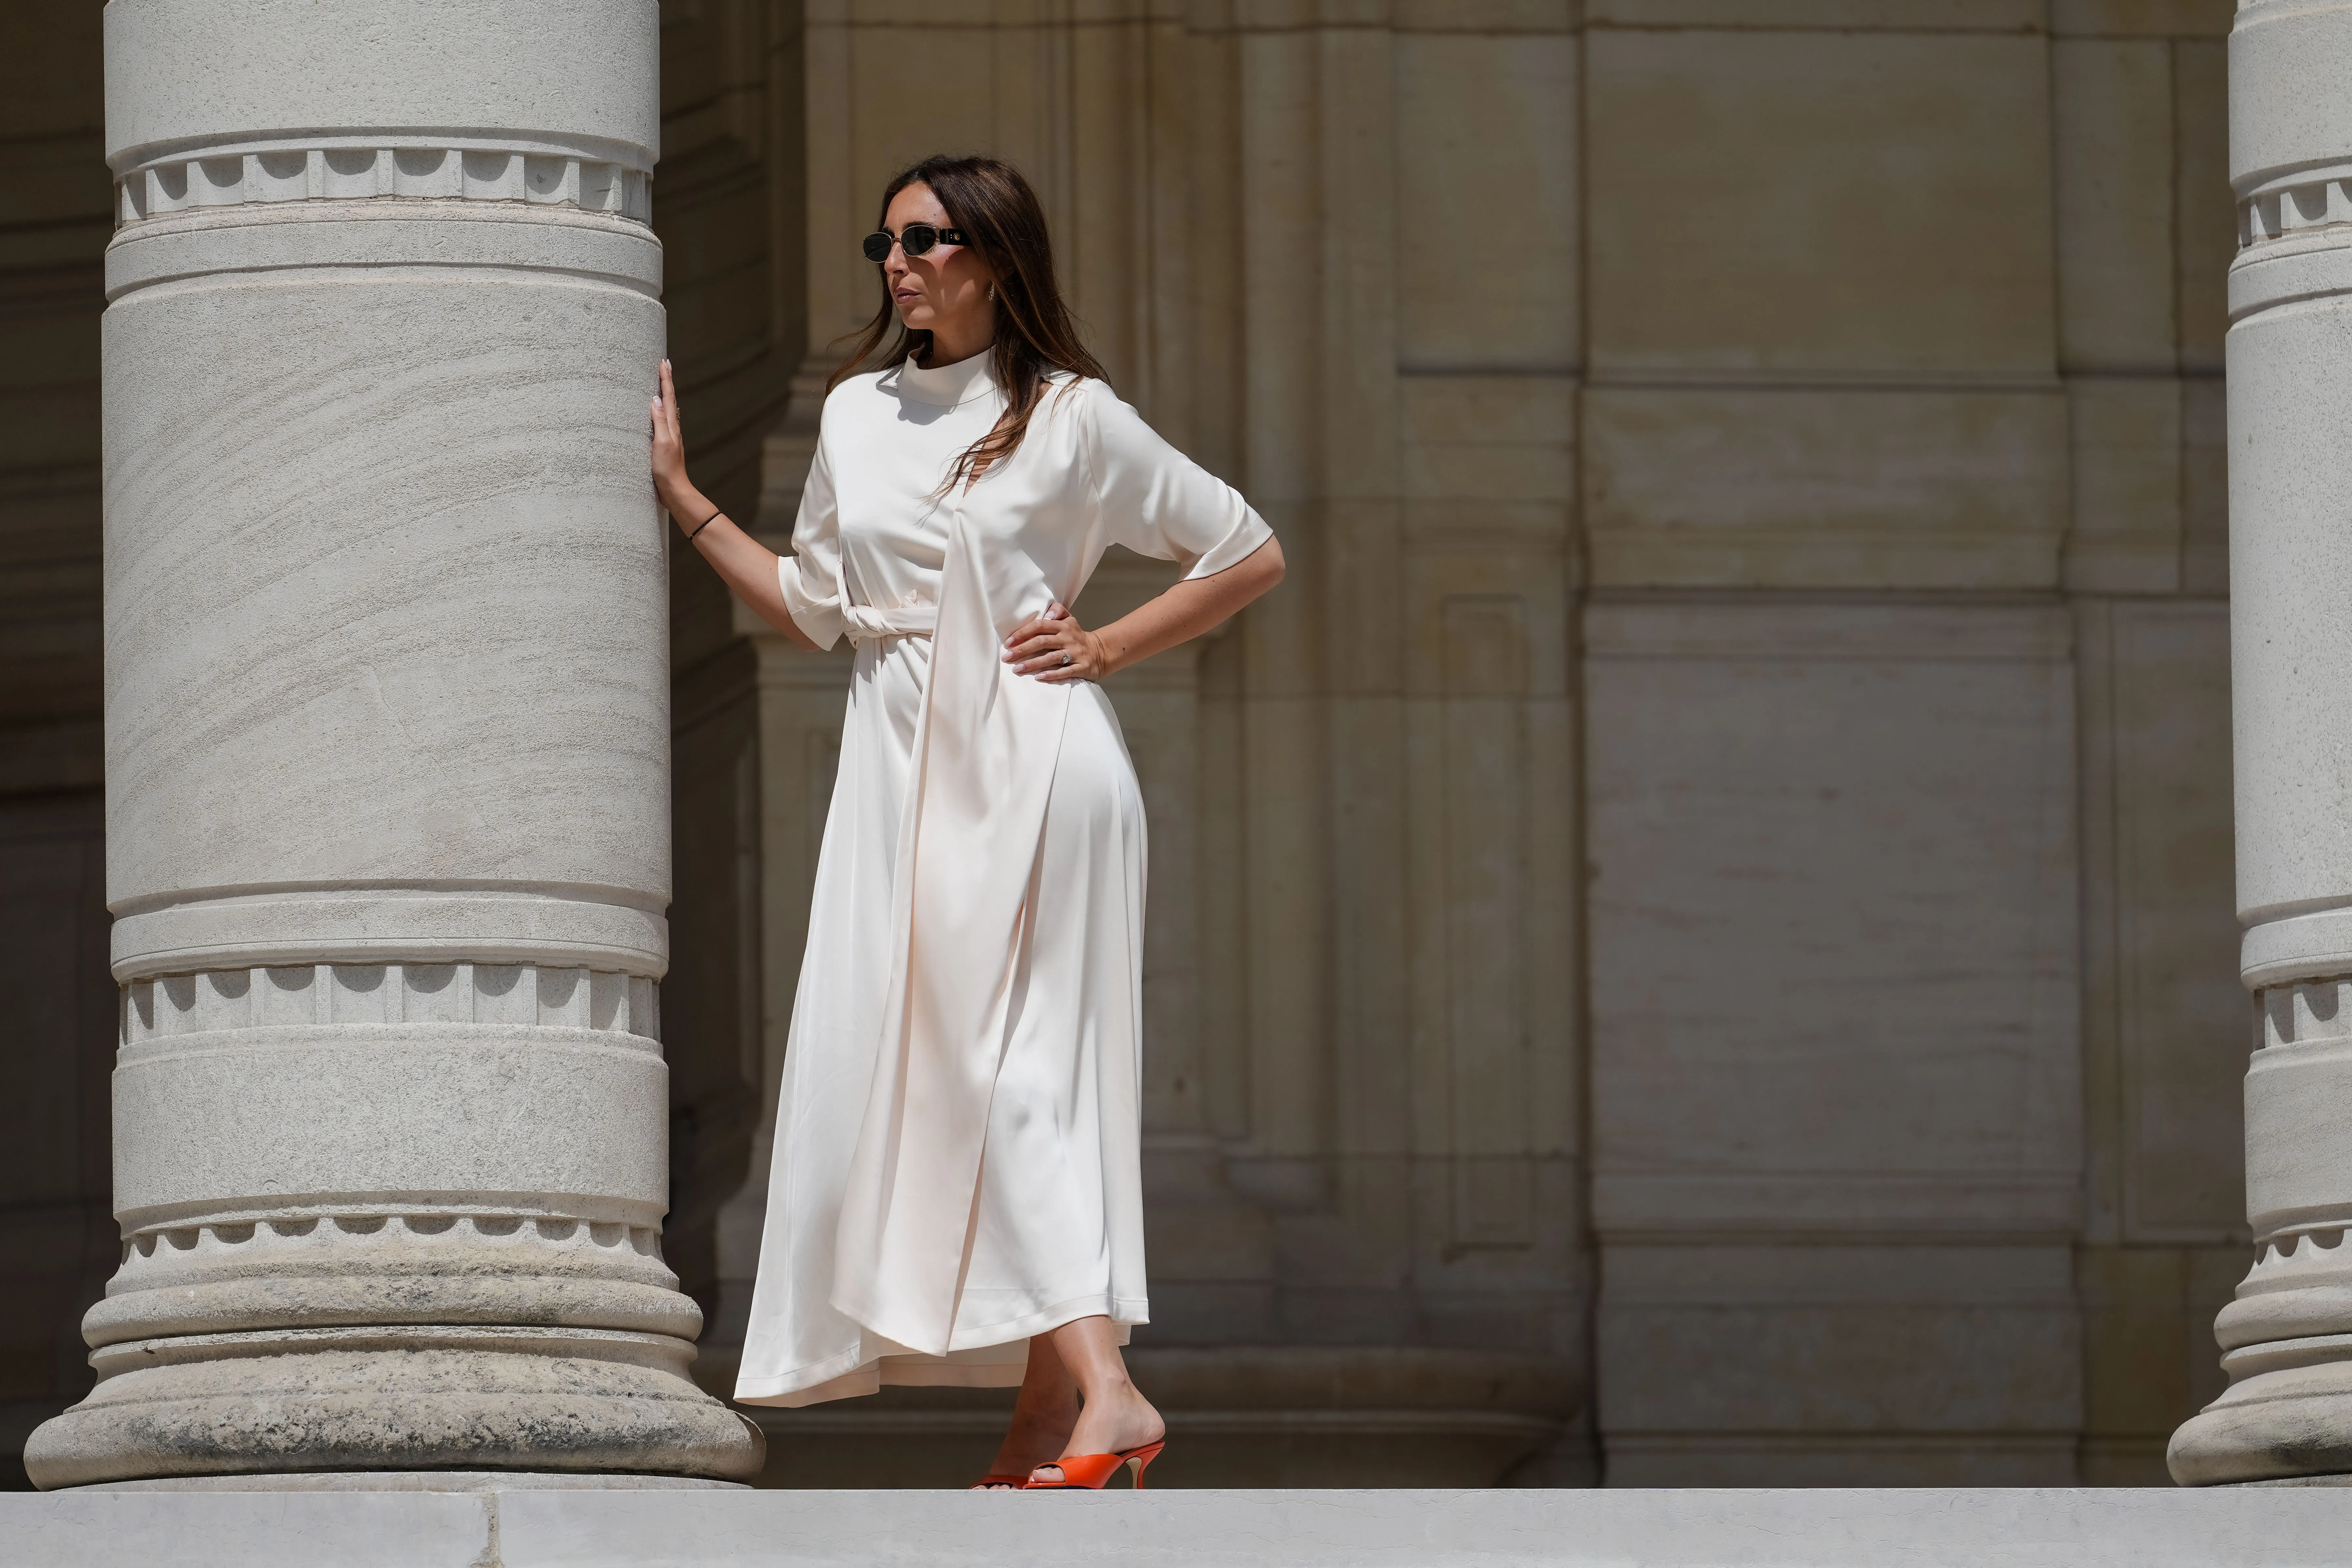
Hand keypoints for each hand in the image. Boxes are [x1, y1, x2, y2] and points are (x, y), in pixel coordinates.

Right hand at [650, 359, 702, 524]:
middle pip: (670, 400)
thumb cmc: (667, 470)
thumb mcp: (661, 443)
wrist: (674, 491)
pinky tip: (657, 412)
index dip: (666, 379)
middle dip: (666, 381)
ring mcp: (668, 436)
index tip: (664, 362)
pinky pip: (661, 421)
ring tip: (660, 381)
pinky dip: (660, 410)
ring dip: (664, 394)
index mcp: (671, 426)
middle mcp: (672, 429)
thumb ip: (659, 421)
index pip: (669, 397)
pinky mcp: (663, 445)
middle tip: (663, 365)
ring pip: (667, 409)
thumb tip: (656, 398)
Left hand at [1003, 602, 1110, 681]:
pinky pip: (1065, 671)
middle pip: (1042, 642)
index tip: (1008, 642)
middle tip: (1007, 657)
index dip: (1023, 633)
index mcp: (1063, 625)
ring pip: (1052, 658)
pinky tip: (1039, 677)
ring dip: (1033, 663)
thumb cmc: (1075, 636)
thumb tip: (1046, 613)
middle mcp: (1068, 638)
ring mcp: (1075, 653)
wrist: (1099, 651)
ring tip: (1017, 669)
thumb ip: (1057, 610)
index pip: (1040, 625)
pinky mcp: (1081, 667)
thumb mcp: (1069, 619)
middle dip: (1023, 649)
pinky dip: (1052, 674)